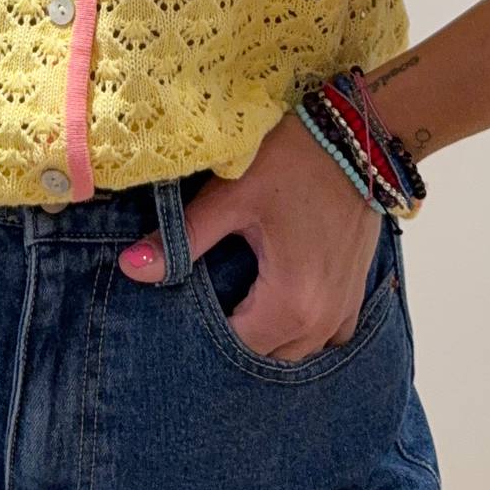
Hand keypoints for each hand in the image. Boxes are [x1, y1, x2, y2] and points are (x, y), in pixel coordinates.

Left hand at [117, 109, 381, 361]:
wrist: (359, 131)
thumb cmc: (295, 160)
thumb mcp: (233, 195)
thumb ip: (184, 238)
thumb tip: (131, 267)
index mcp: (291, 303)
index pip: (236, 349)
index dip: (204, 337)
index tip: (183, 309)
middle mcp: (323, 320)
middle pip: (268, 357)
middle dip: (236, 338)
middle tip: (206, 302)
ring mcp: (346, 307)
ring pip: (298, 350)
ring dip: (270, 336)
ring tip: (239, 302)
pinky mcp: (357, 290)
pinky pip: (328, 334)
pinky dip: (303, 327)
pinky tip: (280, 299)